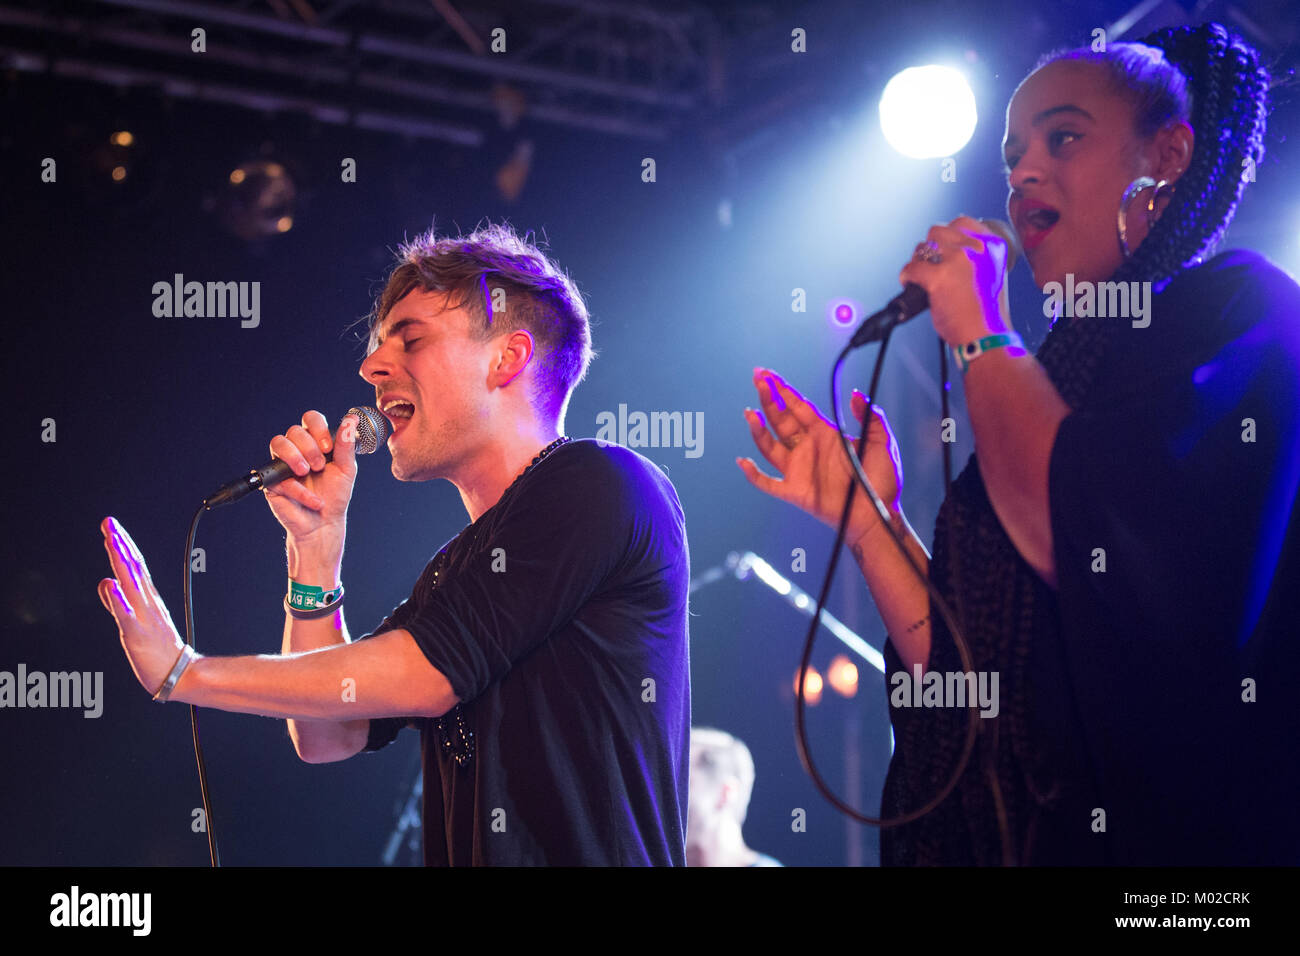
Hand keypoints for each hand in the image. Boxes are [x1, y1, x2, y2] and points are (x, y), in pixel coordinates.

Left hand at [98, 517, 187, 697]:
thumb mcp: (134, 624)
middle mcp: (146, 603)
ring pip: (130, 583)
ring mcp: (142, 617)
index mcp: (147, 600)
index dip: (124, 546)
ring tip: (112, 540)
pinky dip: (117, 598)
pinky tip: (110, 583)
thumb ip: (117, 604)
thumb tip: (105, 582)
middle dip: (120, 544)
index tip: (114, 528)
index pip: (135, 567)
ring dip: (120, 560)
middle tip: (110, 523)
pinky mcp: (136, 634)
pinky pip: (125, 614)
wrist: (181, 675)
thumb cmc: (159, 652)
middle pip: (132, 568)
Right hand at [262, 411, 358, 553]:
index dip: (317, 428)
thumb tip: (351, 419)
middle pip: (294, 431)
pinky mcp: (272, 481)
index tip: (328, 448)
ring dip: (296, 457)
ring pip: (278, 443)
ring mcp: (282, 464)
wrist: (324, 524)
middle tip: (319, 467)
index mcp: (315, 443)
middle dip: (309, 447)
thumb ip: (346, 444)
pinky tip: (312, 500)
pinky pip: (278, 475)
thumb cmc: (335, 496)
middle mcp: (297, 450)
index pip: (310, 419)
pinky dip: (299, 490)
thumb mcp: (346, 469)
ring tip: (307, 473)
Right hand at [737, 367, 903, 547]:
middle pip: (781, 419)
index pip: (798, 406)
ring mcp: (799, 469)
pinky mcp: (795, 491)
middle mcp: (808, 448)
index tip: (768, 374)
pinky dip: (753, 474)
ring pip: (770, 446)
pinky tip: (742, 462)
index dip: (783, 390)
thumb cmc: (882, 480)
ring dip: (758, 430)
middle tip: (756, 379)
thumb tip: (856, 393)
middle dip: (768, 398)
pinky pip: (767, 482)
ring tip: (749, 413)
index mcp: (825, 433)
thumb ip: (870, 417)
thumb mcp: (882, 442)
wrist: (879, 514)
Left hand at [898, 215, 1013, 346]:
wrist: (987, 337)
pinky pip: (911, 268)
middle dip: (929, 249)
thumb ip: (974, 257)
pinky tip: (912, 287)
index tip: (942, 251)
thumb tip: (943, 248)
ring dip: (917, 263)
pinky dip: (906, 278)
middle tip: (930, 268)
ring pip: (922, 247)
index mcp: (992, 245)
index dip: (946, 237)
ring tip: (923, 281)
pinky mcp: (938, 277)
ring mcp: (957, 260)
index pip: (961, 222)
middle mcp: (976, 247)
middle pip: (937, 231)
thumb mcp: (990, 274)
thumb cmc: (986, 313)